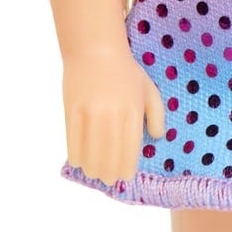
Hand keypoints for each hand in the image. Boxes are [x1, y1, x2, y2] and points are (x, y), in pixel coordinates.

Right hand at [63, 48, 166, 184]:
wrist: (95, 51)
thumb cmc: (126, 72)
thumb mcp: (149, 90)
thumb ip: (157, 115)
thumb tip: (158, 137)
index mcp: (133, 111)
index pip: (131, 146)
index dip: (127, 164)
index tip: (126, 176)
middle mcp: (112, 114)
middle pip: (110, 152)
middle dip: (110, 170)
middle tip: (110, 180)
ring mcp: (90, 112)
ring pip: (91, 149)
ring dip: (93, 166)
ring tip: (96, 174)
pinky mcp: (72, 109)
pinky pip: (73, 138)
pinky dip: (76, 153)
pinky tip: (79, 162)